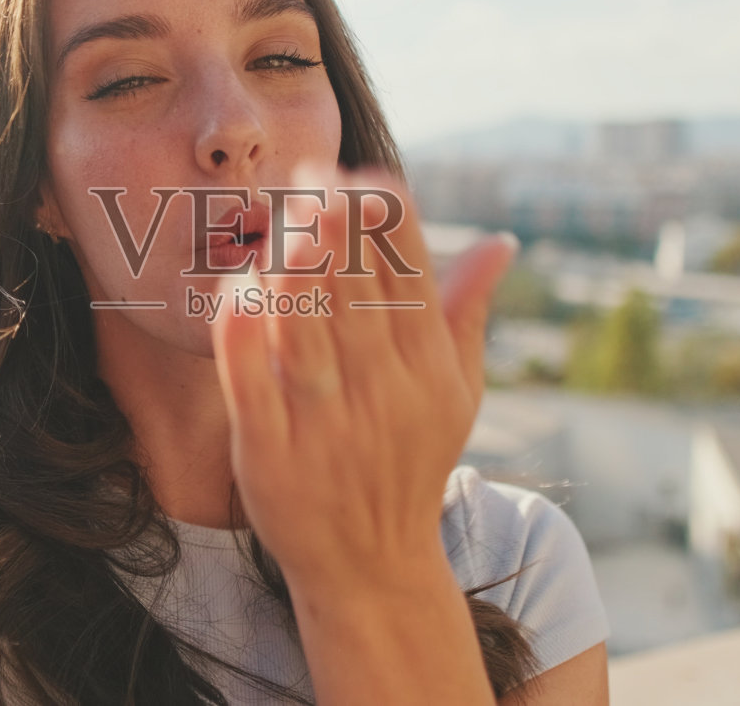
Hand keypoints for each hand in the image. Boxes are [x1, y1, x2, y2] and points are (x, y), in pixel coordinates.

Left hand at [210, 166, 517, 589]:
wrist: (371, 567)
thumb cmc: (410, 461)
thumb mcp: (457, 395)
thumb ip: (467, 312)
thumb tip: (501, 241)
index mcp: (429, 369)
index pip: (411, 273)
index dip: (383, 215)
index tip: (355, 172)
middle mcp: (384, 394)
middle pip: (357, 290)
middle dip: (335, 224)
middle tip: (308, 172)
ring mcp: (324, 427)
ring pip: (306, 331)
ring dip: (294, 267)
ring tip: (283, 215)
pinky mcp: (270, 457)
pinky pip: (251, 386)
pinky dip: (244, 335)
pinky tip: (239, 288)